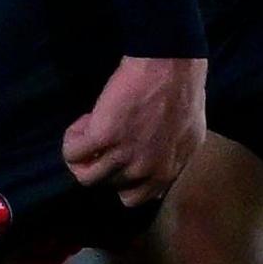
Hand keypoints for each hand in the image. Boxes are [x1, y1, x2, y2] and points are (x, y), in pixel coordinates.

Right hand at [62, 53, 207, 207]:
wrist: (170, 66)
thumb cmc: (183, 92)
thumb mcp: (190, 136)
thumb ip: (174, 158)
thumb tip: (161, 168)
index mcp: (166, 172)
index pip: (134, 198)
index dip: (121, 178)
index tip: (120, 158)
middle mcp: (144, 170)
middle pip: (107, 184)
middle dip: (102, 161)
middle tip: (106, 136)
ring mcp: (122, 155)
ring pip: (85, 176)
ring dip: (83, 155)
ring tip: (89, 130)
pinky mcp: (102, 137)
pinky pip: (72, 152)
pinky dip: (72, 139)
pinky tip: (84, 121)